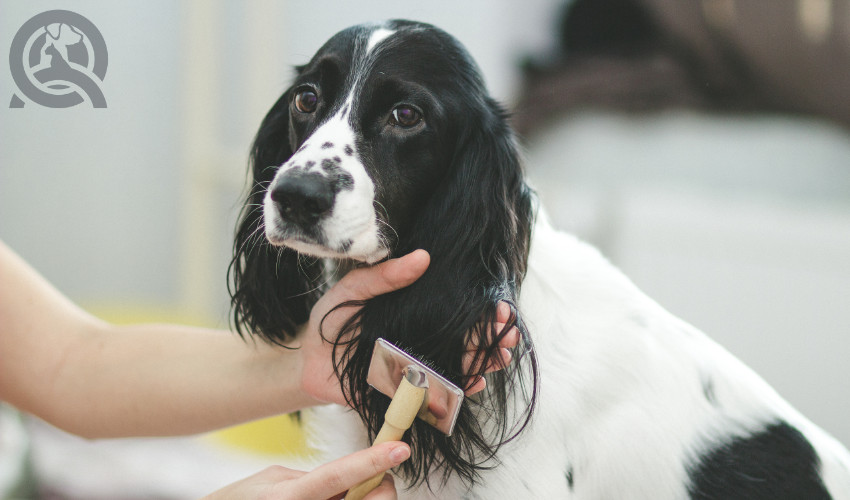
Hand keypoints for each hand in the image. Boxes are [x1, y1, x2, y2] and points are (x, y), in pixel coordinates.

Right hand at [203, 441, 409, 499]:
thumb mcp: (272, 480)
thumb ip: (313, 478)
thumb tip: (350, 476)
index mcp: (288, 498)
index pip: (339, 476)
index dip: (373, 461)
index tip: (400, 448)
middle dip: (380, 487)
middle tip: (374, 476)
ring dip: (364, 499)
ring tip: (342, 494)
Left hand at [297, 250, 519, 405]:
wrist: (305, 360)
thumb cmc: (330, 318)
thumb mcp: (355, 288)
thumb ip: (385, 275)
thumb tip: (423, 257)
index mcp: (417, 313)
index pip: (458, 312)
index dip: (484, 311)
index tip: (500, 308)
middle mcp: (423, 340)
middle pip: (468, 340)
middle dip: (494, 339)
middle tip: (507, 335)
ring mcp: (418, 368)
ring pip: (460, 367)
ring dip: (485, 364)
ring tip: (500, 357)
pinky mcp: (406, 393)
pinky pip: (438, 395)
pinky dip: (458, 392)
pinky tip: (472, 384)